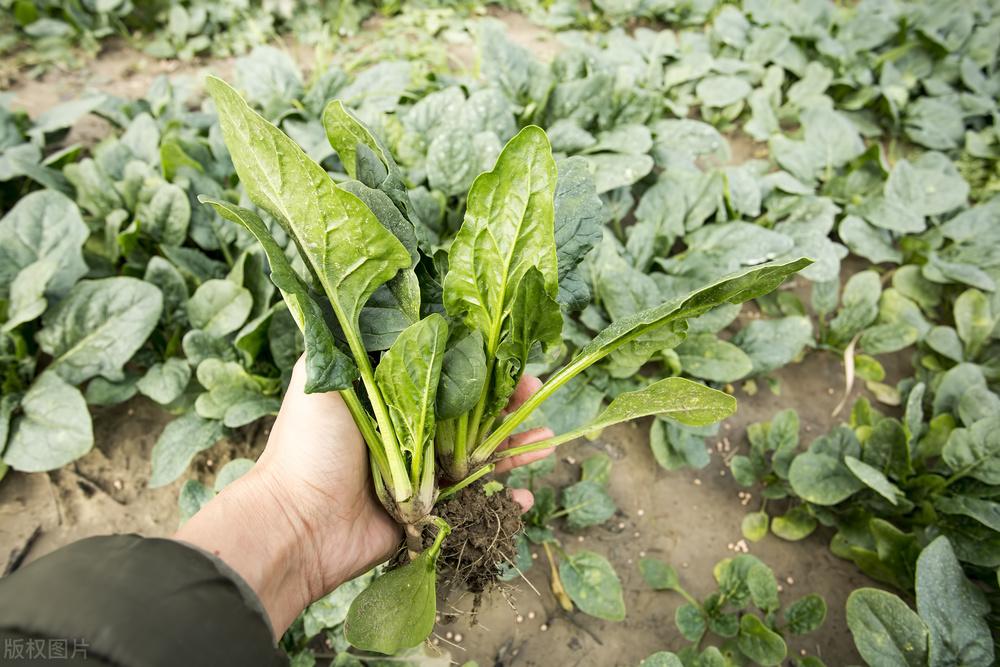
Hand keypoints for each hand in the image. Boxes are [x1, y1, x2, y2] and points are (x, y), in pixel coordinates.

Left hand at [174, 356, 553, 635]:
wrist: (295, 522)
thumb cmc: (308, 444)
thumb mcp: (323, 374)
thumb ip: (355, 341)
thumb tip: (386, 297)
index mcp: (389, 397)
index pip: (447, 374)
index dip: (482, 365)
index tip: (511, 359)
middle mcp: (407, 432)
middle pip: (471, 413)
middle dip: (507, 403)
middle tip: (535, 395)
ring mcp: (419, 476)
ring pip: (479, 457)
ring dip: (514, 449)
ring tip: (544, 442)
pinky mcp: (425, 514)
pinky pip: (472, 504)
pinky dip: (501, 500)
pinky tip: (523, 496)